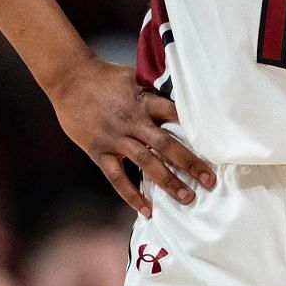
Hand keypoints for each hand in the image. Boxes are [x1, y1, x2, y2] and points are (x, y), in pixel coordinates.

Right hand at [48, 57, 214, 217]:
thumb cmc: (105, 75)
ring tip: (188, 198)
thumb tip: (179, 93)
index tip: (216, 144)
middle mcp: (133, 122)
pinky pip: (117, 178)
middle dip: (190, 164)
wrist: (69, 78)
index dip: (196, 130)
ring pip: (146, 163)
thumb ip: (154, 91)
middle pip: (167, 145)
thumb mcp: (134, 77)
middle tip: (210, 181)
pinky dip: (132, 195)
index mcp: (145, 101)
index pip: (177, 116)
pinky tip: (147, 210)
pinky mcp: (99, 151)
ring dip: (168, 182)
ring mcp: (116, 138)